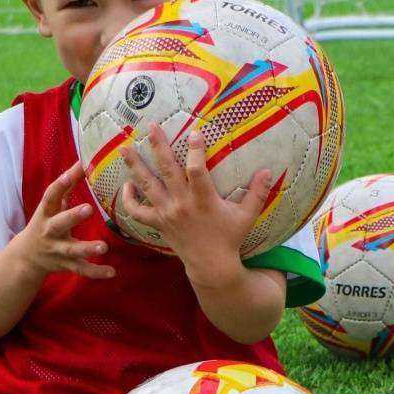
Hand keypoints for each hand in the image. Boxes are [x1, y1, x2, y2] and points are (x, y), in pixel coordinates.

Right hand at [11, 162, 115, 280]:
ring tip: (103, 247)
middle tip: (88, 209)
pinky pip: (81, 270)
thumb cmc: (45, 223)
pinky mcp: (65, 265)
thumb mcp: (52, 205)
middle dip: (73, 216)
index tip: (71, 174)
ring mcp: (57, 250)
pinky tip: (112, 272)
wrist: (26, 257)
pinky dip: (96, 272)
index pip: (50, 196)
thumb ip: (66, 185)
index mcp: (46, 213)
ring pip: (71, 250)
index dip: (60, 184)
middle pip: (59, 224)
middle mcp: (49, 231)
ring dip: (87, 249)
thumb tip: (83, 160)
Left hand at [119, 124, 270, 271]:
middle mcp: (182, 204)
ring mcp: (167, 213)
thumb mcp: (247, 216)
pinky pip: (137, 212)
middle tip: (151, 126)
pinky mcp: (158, 223)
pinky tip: (127, 184)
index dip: (195, 151)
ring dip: (135, 166)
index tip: (194, 133)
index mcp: (203, 200)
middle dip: (158, 146)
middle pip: (167, 170)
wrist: (211, 266)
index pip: (197, 171)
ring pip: (147, 186)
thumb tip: (269, 170)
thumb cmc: (230, 238)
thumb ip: (258, 193)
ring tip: (124, 148)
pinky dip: (128, 199)